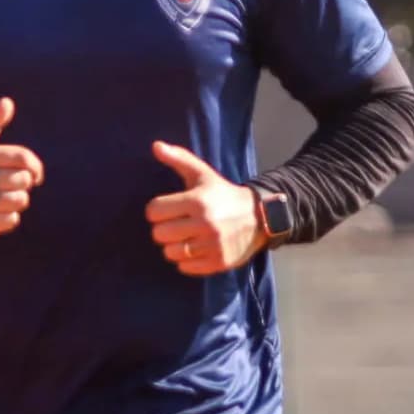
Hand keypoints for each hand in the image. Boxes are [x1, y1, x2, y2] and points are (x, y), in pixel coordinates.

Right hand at [0, 98, 41, 249]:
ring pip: (19, 200)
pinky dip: (9, 220)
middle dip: (23, 185)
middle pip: (22, 179)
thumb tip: (7, 101)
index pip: (19, 156)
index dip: (33, 165)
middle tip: (14, 187)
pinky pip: (11, 220)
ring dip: (17, 203)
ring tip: (5, 201)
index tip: (35, 173)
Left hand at [145, 140, 262, 274]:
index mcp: (197, 201)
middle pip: (159, 235)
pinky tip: (196, 248)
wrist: (259, 217)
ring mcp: (211, 245)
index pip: (153, 212)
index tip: (168, 209)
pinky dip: (186, 261)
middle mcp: (204, 224)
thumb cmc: (223, 194)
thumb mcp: (202, 174)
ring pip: (170, 253)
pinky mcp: (217, 262)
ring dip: (174, 246)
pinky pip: (184, 267)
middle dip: (164, 229)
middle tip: (177, 224)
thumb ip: (178, 158)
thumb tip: (155, 146)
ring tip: (186, 237)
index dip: (157, 210)